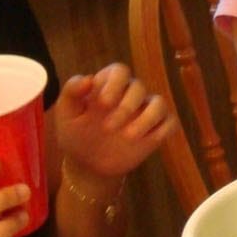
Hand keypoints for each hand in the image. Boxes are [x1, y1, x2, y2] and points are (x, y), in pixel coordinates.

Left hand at [54, 63, 176, 180]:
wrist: (88, 165)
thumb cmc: (76, 135)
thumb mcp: (66, 114)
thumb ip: (72, 92)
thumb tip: (88, 78)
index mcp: (108, 85)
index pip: (119, 71)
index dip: (115, 84)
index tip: (103, 103)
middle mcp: (129, 95)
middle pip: (139, 87)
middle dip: (126, 106)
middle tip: (108, 127)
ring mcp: (145, 113)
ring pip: (159, 103)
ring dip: (147, 118)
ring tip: (128, 137)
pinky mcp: (155, 131)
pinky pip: (169, 123)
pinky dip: (162, 130)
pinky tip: (146, 140)